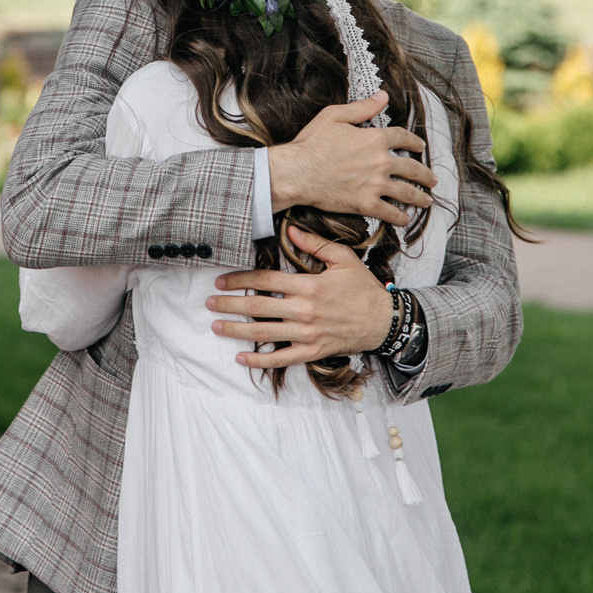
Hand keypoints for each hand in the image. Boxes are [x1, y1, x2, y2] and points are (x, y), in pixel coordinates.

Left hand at [206, 226, 394, 368]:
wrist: (383, 321)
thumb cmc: (363, 288)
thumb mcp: (343, 259)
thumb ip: (315, 245)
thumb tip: (290, 231)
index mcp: (308, 285)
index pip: (266, 280)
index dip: (241, 279)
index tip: (222, 280)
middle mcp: (304, 310)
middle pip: (258, 306)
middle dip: (230, 304)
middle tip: (209, 302)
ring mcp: (306, 334)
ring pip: (263, 333)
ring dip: (236, 330)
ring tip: (216, 326)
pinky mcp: (312, 352)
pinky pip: (281, 359)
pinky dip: (259, 361)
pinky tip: (240, 358)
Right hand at [267, 90, 435, 226]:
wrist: (297, 172)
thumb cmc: (312, 143)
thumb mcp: (334, 116)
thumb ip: (362, 107)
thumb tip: (383, 96)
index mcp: (375, 138)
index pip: (403, 138)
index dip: (414, 141)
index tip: (420, 146)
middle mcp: (381, 161)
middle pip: (412, 168)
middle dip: (425, 174)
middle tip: (432, 179)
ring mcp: (376, 184)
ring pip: (407, 192)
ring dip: (420, 197)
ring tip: (427, 201)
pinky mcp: (366, 204)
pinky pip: (390, 213)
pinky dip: (400, 217)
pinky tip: (406, 219)